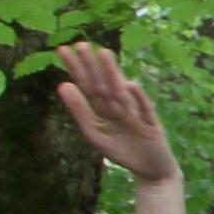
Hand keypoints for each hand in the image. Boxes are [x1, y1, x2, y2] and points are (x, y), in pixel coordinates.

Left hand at [55, 43, 177, 184]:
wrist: (150, 169)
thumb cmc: (122, 151)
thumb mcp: (95, 134)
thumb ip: (80, 111)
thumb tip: (62, 85)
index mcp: (103, 108)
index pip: (87, 84)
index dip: (76, 68)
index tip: (62, 50)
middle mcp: (118, 106)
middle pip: (103, 84)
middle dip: (92, 65)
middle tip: (80, 44)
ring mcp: (136, 113)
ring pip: (122, 92)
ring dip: (113, 74)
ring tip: (103, 54)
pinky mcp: (152, 125)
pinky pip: (144, 110)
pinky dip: (138, 99)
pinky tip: (130, 86)